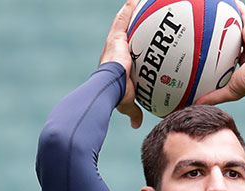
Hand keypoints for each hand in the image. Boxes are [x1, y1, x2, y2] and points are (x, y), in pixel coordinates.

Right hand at [99, 0, 142, 128]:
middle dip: (127, 23)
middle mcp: (112, 50)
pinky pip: (124, 19)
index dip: (126, 44)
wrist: (107, 88)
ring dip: (128, 12)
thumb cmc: (115, 97)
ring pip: (122, 23)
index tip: (130, 41)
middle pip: (122, 33)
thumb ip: (133, 112)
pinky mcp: (116, 38)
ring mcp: (113, 43)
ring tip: (137, 1)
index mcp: (114, 63)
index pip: (122, 51)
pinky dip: (129, 9)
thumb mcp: (127, 103)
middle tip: (136, 14)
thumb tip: (136, 125)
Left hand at [195, 0, 244, 105]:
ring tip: (216, 12)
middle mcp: (244, 48)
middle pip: (229, 38)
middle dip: (221, 35)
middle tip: (208, 30)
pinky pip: (244, 14)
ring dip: (228, 19)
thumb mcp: (229, 90)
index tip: (209, 52)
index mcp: (241, 61)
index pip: (227, 55)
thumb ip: (214, 96)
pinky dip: (238, 7)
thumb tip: (197, 103)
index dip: (219, 52)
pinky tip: (230, 1)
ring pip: (235, 25)